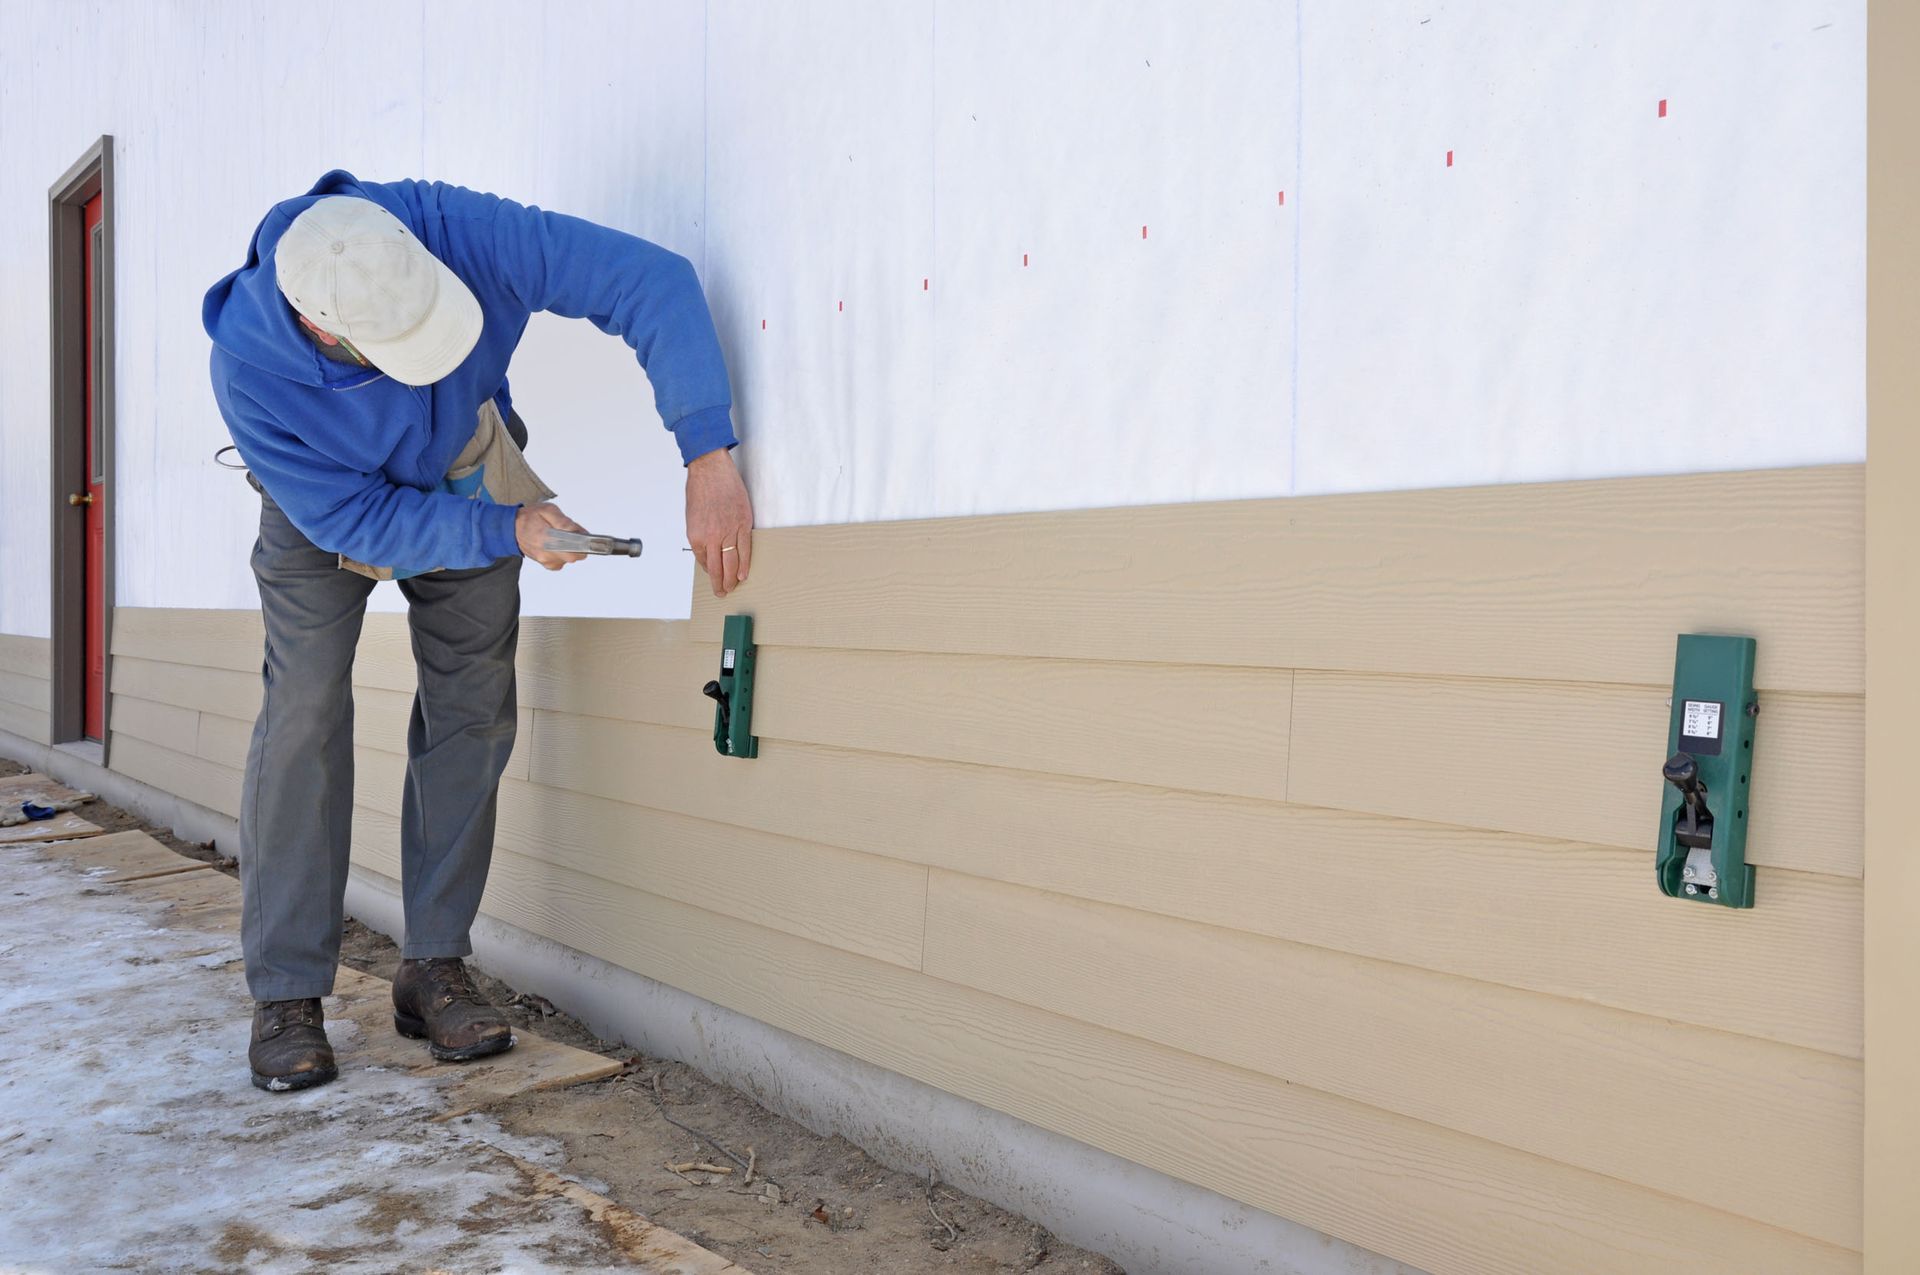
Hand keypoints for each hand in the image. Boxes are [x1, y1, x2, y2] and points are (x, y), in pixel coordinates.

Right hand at [516, 502, 587, 570]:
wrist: (511, 528)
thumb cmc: (529, 517)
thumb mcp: (548, 510)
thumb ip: (564, 521)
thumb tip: (578, 531)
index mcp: (548, 538)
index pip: (575, 549)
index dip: (583, 542)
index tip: (585, 537)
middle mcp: (547, 552)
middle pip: (575, 556)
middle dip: (578, 546)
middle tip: (573, 535)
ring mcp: (545, 560)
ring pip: (569, 559)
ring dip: (570, 549)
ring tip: (560, 538)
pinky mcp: (545, 563)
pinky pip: (561, 563)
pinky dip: (562, 555)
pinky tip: (556, 545)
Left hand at [686, 448, 753, 595]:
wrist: (710, 470)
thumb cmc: (699, 490)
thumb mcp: (692, 517)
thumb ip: (700, 536)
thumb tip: (707, 551)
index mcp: (696, 536)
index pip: (703, 561)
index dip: (709, 572)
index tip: (713, 578)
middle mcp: (712, 536)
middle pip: (718, 568)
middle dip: (719, 583)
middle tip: (722, 593)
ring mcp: (729, 530)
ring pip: (732, 562)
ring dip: (732, 578)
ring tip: (732, 588)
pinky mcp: (743, 523)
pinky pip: (745, 548)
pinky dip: (744, 563)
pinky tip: (743, 574)